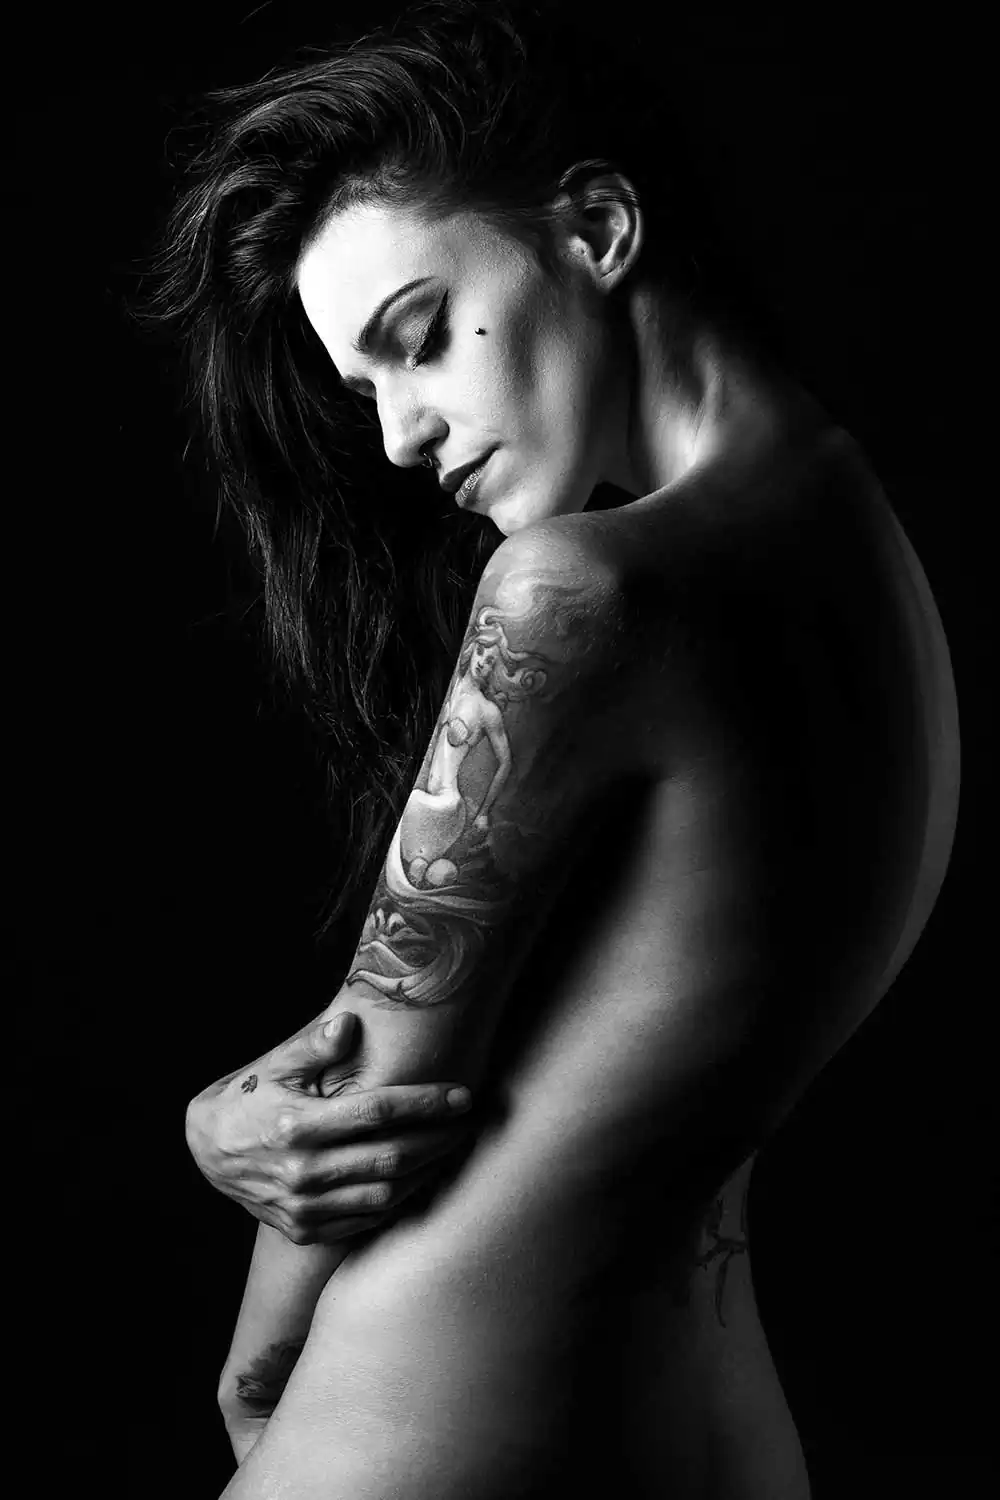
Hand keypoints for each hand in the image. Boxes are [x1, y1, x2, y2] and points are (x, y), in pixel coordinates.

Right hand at [185, 1011, 474, 1245]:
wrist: (208, 1151)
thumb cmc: (250, 1097)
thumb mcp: (274, 1064)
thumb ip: (314, 1045)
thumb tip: (350, 1025)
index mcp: (298, 1125)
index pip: (378, 1113)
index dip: (426, 1103)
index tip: (463, 1095)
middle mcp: (302, 1172)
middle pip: (393, 1156)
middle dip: (441, 1138)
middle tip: (472, 1121)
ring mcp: (304, 1207)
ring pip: (387, 1193)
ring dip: (428, 1171)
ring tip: (453, 1146)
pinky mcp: (305, 1229)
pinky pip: (367, 1219)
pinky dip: (400, 1198)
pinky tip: (420, 1175)